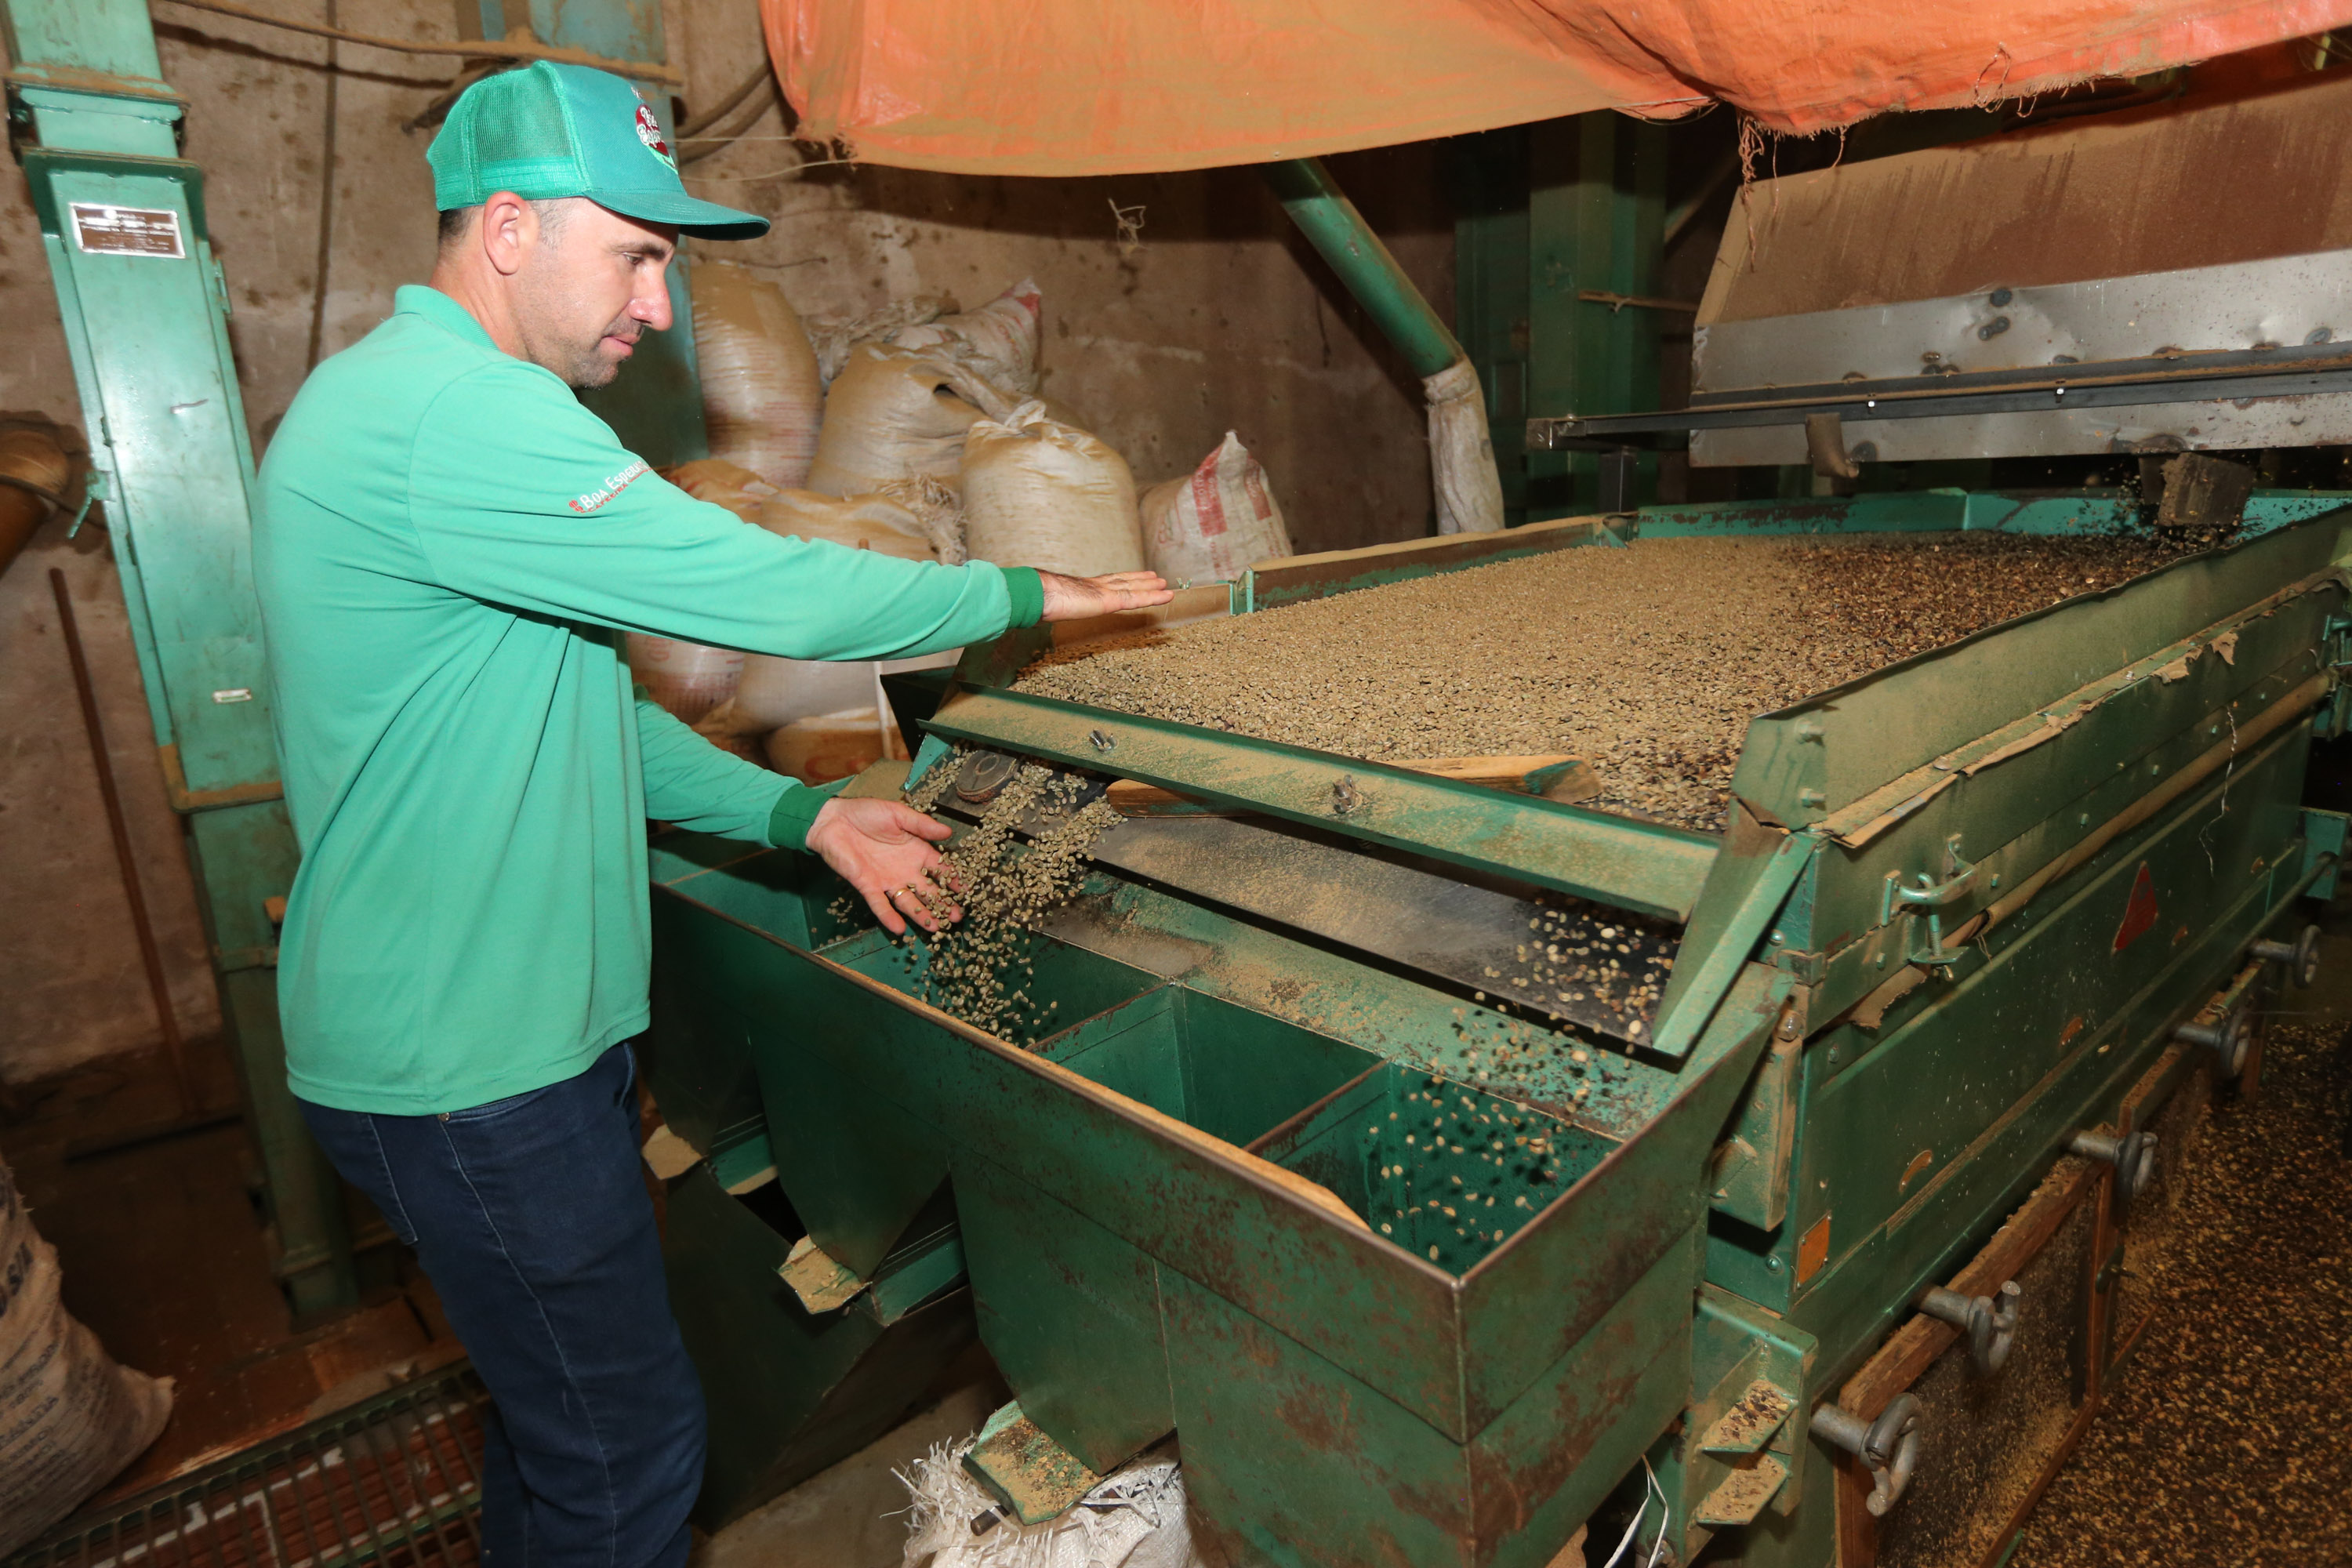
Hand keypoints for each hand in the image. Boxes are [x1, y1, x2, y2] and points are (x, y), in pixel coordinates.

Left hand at [804, 796, 960, 935]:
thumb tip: (948, 832)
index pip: (940, 869)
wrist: (833, 820)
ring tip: (936, 928)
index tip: (967, 892)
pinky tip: (899, 929)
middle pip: (928, 891)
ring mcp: (887, 880)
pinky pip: (880, 904)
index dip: (953, 880)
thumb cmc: (866, 813)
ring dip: (921, 915)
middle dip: (943, 904)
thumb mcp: (898, 814)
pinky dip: (889, 916)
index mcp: (916, 851)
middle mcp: (905, 869)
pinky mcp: (867, 886)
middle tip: (956, 918)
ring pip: (908, 902)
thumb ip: (922, 825)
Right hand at [1038, 569, 1172, 620]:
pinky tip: (1167, 595)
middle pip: (1123, 580)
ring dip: (1150, 586)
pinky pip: (1138, 599)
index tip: (1130, 577)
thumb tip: (1037, 613)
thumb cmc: (1038, 600)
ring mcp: (1104, 592)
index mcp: (1082, 588)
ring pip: (1134, 588)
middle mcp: (1096, 586)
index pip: (1106, 583)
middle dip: (1138, 579)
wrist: (1038, 595)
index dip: (1120, 579)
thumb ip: (1050, 607)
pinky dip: (1155, 597)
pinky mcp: (1110, 600)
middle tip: (1154, 577)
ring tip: (1164, 583)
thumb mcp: (1047, 605)